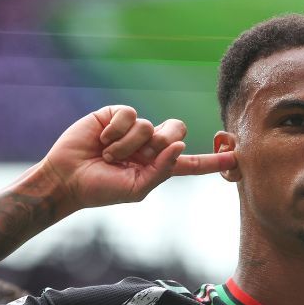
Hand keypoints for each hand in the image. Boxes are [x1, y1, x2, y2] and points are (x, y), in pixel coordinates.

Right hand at [39, 105, 237, 209]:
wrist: (66, 178)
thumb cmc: (100, 189)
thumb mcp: (136, 188)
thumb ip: (161, 171)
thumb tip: (179, 146)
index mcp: (158, 167)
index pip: (190, 163)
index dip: (213, 160)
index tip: (237, 156)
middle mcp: (149, 145)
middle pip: (175, 130)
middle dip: (160, 144)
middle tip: (139, 156)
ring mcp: (132, 129)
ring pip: (149, 125)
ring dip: (128, 145)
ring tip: (109, 155)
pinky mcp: (115, 115)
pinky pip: (130, 114)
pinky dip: (117, 131)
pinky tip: (102, 140)